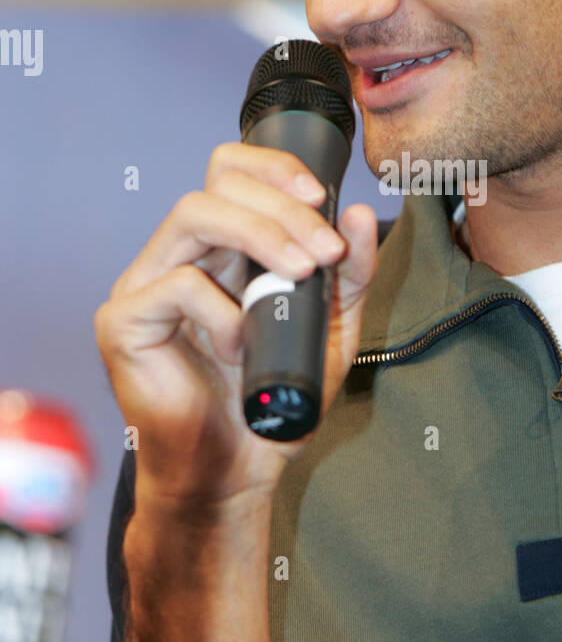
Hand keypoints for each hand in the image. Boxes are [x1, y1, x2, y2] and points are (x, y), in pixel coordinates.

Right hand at [94, 142, 378, 511]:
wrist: (234, 473)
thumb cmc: (271, 401)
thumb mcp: (330, 329)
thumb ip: (349, 275)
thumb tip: (359, 215)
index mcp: (218, 251)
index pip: (229, 173)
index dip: (273, 168)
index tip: (322, 196)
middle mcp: (176, 258)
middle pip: (215, 185)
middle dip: (281, 206)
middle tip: (324, 249)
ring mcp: (143, 286)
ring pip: (192, 215)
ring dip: (258, 234)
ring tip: (301, 272)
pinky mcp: (122, 323)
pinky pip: (176, 285)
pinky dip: (221, 311)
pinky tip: (241, 347)